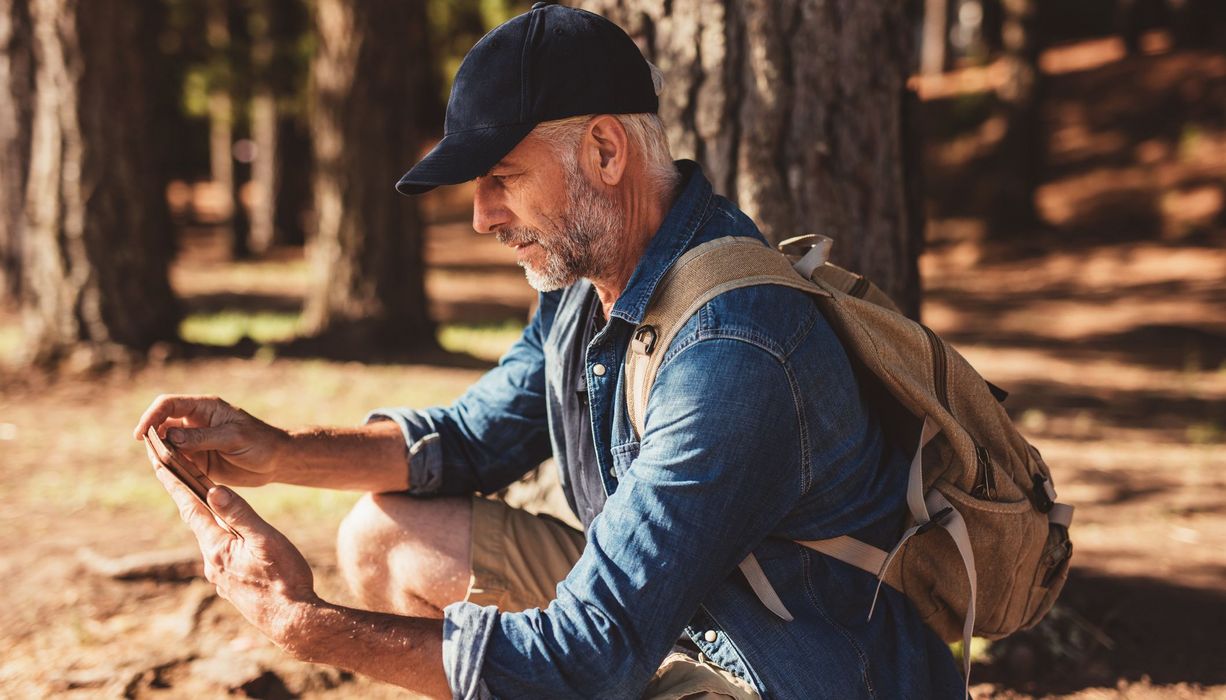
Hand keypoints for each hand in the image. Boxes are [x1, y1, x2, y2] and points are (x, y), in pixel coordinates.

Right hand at [134, 395, 287, 485]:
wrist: (276, 461)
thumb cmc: (260, 442)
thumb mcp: (233, 437)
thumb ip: (202, 437)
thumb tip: (170, 436)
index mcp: (204, 408)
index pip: (168, 404)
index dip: (151, 416)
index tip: (142, 434)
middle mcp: (194, 423)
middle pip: (161, 425)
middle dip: (153, 439)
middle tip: (155, 456)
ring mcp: (193, 442)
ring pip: (165, 446)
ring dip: (159, 456)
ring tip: (164, 468)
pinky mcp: (196, 461)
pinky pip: (175, 464)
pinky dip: (169, 470)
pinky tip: (172, 477)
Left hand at [153, 464, 319, 650]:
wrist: (293, 621)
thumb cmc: (284, 578)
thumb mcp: (265, 540)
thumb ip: (239, 515)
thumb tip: (212, 490)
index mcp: (217, 547)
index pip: (191, 509)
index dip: (175, 485)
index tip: (159, 465)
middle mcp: (212, 563)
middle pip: (198, 523)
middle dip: (190, 500)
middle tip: (179, 475)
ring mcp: (221, 578)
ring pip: (212, 542)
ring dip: (208, 522)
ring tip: (207, 505)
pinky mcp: (232, 588)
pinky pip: (222, 557)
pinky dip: (222, 541)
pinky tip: (232, 541)